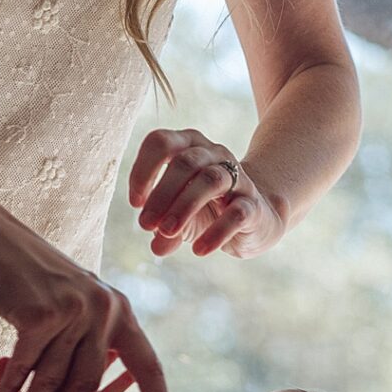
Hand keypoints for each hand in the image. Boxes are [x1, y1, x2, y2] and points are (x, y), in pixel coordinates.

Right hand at [0, 215, 171, 391]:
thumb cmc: (27, 274)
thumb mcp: (72, 300)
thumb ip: (90, 333)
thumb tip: (104, 369)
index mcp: (121, 310)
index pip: (148, 366)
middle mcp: (105, 309)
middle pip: (88, 383)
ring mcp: (75, 310)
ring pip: (54, 377)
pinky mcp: (42, 314)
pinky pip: (28, 361)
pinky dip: (14, 382)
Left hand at [131, 127, 285, 260]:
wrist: (256, 218)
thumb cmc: (208, 209)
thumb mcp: (180, 217)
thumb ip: (164, 230)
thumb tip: (157, 247)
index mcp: (189, 145)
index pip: (161, 142)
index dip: (143, 170)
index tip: (135, 204)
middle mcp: (214, 153)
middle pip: (185, 162)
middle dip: (161, 194)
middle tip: (145, 224)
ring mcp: (237, 176)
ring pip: (211, 180)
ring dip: (184, 207)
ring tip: (167, 232)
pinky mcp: (253, 203)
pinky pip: (236, 213)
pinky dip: (215, 232)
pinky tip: (199, 249)